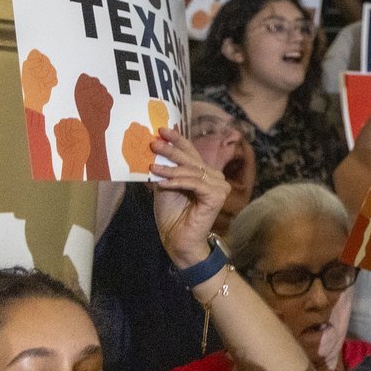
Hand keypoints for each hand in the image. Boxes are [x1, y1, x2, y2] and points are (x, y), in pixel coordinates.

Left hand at [151, 126, 229, 269]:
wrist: (178, 241)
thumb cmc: (172, 216)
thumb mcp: (165, 187)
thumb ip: (165, 170)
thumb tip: (153, 151)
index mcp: (203, 172)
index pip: (191, 151)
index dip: (177, 139)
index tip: (162, 129)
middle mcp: (214, 176)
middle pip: (191, 159)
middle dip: (171, 150)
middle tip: (153, 143)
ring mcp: (219, 186)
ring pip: (191, 171)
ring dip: (169, 169)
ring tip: (151, 168)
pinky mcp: (217, 196)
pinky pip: (194, 184)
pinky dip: (177, 183)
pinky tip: (161, 184)